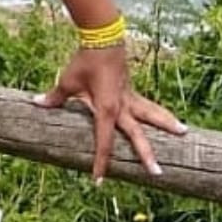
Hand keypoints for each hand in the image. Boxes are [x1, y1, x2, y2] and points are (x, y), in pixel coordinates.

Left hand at [31, 45, 187, 182]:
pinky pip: (148, 105)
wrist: (102, 39)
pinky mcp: (131, 90)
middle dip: (146, 154)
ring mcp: (129, 98)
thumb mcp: (68, 81)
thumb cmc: (85, 61)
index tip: (99, 181)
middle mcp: (122, 107)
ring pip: (152, 115)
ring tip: (184, 132)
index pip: (103, 142)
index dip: (100, 162)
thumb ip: (55, 97)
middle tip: (158, 173)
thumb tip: (36, 103)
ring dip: (166, 123)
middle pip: (137, 135)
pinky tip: (170, 120)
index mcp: (106, 109)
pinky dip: (159, 113)